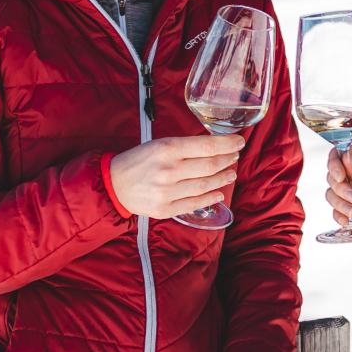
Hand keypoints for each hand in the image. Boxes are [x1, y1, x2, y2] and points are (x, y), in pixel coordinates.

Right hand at [110, 134, 244, 219]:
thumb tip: (214, 146)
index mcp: (167, 149)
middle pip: (209, 166)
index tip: (238, 142)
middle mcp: (168, 170)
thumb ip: (184, 146)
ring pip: (205, 185)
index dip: (227, 144)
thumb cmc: (137, 161)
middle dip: (227, 160)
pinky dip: (210, 198)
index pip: (206, 146)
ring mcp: (167, 192)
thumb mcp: (158, 144)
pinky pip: (194, 204)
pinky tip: (219, 193)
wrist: (113, 184)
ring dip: (222, 179)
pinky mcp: (165, 209)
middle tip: (235, 156)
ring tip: (231, 173)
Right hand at [325, 145, 351, 238]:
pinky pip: (337, 212)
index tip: (340, 176)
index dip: (335, 164)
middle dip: (339, 187)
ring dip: (339, 203)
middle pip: (332, 176)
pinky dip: (338, 215)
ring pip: (332, 194)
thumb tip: (345, 158)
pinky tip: (347, 220)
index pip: (340, 155)